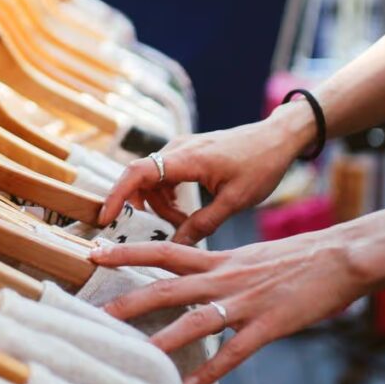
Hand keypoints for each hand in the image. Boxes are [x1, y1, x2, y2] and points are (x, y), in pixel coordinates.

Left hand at [90, 230, 372, 383]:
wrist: (342, 256)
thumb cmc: (295, 257)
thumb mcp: (246, 256)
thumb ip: (215, 267)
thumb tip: (188, 276)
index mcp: (217, 259)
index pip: (162, 251)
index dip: (126, 252)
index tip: (94, 252)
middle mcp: (224, 277)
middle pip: (167, 287)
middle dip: (129, 300)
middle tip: (97, 312)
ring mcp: (246, 301)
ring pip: (196, 320)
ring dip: (165, 339)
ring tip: (138, 355)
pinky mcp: (270, 324)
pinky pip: (236, 351)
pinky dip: (214, 369)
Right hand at [99, 104, 315, 244]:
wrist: (278, 137)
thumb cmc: (261, 164)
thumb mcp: (235, 201)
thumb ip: (203, 224)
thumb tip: (178, 245)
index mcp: (187, 158)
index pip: (138, 173)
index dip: (117, 195)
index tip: (106, 218)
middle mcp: (177, 149)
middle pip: (141, 179)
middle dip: (145, 207)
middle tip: (166, 228)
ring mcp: (180, 149)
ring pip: (151, 180)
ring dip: (160, 204)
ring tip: (185, 221)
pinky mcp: (185, 153)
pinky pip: (163, 176)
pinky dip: (167, 195)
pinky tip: (187, 210)